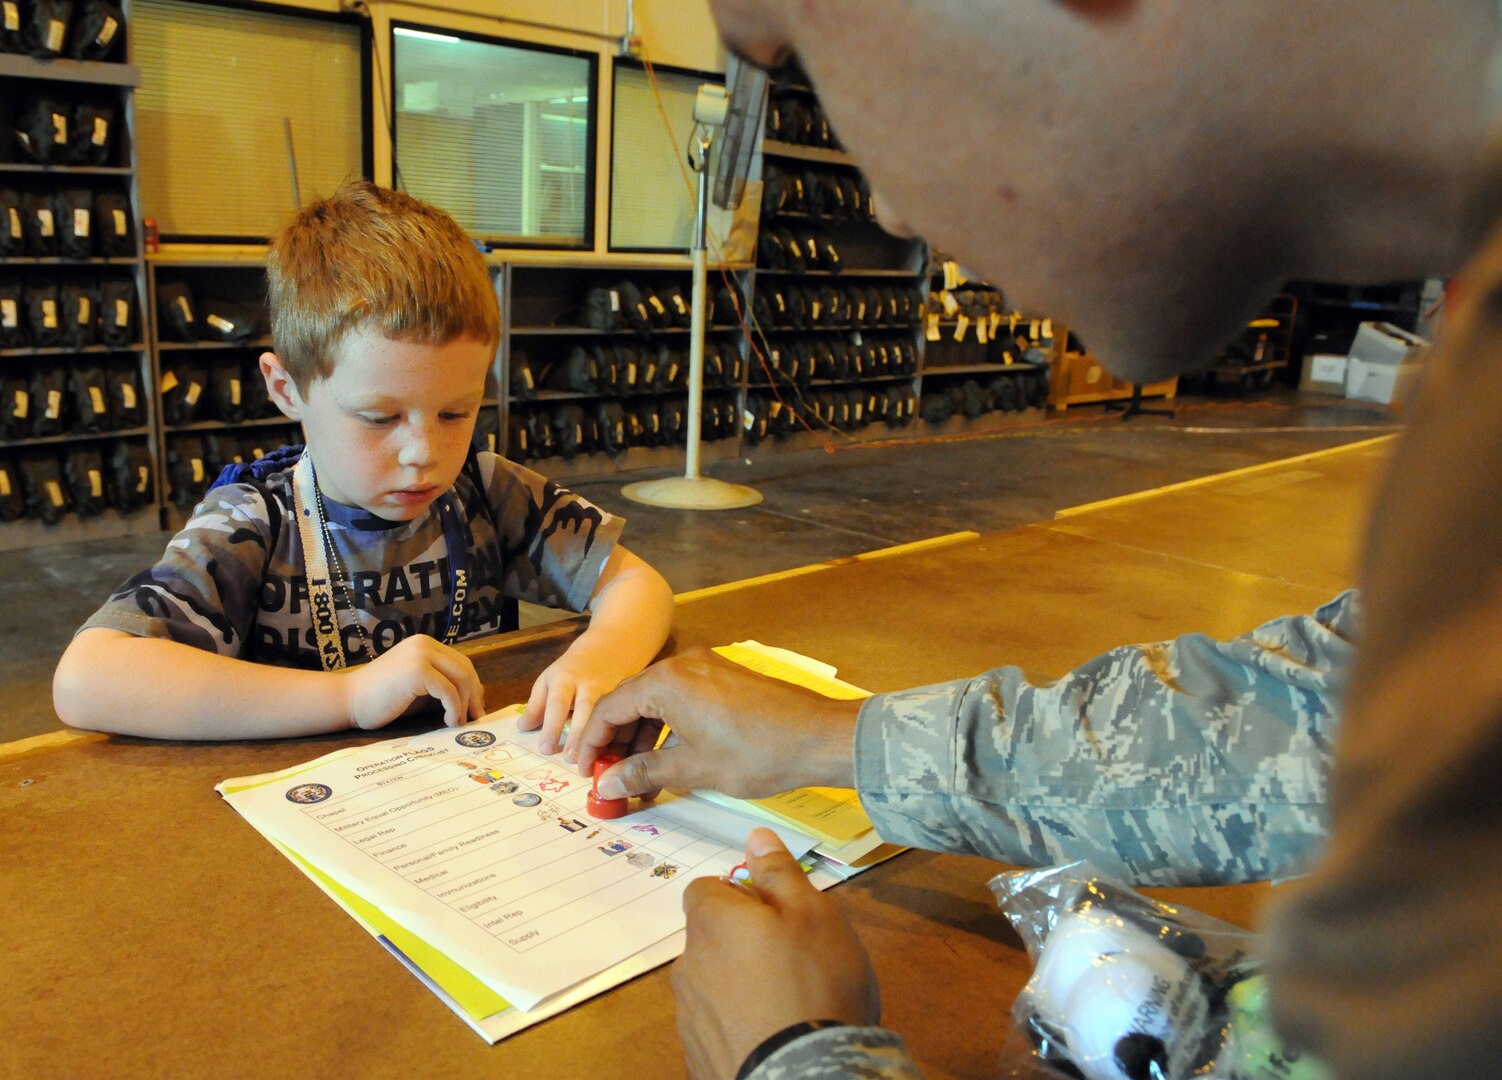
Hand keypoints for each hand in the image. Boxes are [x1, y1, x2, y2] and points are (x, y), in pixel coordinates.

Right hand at [343, 634, 484, 729]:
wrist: (347, 701)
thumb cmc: (380, 699)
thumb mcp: (417, 689)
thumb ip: (440, 687)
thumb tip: (472, 700)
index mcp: (424, 645)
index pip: (460, 662)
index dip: (473, 686)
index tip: (476, 708)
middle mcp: (425, 644)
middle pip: (465, 668)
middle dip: (474, 695)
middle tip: (477, 718)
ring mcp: (421, 654)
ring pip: (461, 678)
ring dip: (465, 704)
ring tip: (460, 723)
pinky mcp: (418, 670)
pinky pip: (449, 691)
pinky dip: (454, 709)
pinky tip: (449, 722)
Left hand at [516, 635, 640, 755]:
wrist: (605, 651)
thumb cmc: (569, 672)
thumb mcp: (548, 681)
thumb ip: (536, 706)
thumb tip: (523, 728)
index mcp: (565, 679)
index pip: (557, 703)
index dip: (552, 726)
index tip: (546, 749)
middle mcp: (588, 684)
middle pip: (584, 708)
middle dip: (579, 733)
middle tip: (570, 758)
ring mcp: (610, 690)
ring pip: (605, 714)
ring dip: (598, 737)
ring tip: (591, 760)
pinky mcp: (625, 698)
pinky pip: (621, 717)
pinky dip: (616, 736)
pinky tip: (612, 753)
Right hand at [574, 647, 859, 798]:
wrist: (818, 737)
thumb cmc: (757, 752)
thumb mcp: (693, 768)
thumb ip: (643, 773)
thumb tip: (606, 784)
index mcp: (667, 681)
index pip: (610, 707)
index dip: (592, 742)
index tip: (584, 772)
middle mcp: (682, 665)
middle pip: (631, 700)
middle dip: (616, 739)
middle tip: (608, 776)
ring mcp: (706, 667)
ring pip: (657, 700)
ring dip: (642, 735)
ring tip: (637, 775)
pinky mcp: (724, 677)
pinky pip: (682, 698)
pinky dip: (669, 726)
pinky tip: (669, 757)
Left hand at [674, 828, 879, 1078]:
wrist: (803, 1076)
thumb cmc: (813, 982)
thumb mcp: (812, 913)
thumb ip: (779, 872)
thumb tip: (755, 835)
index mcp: (711, 922)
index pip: (706, 889)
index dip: (741, 896)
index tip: (777, 915)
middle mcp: (688, 965)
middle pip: (710, 938)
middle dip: (742, 943)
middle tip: (793, 960)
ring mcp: (689, 1017)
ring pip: (713, 984)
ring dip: (740, 985)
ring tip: (789, 1004)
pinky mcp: (697, 1057)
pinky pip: (718, 1027)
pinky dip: (740, 1026)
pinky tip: (774, 1035)